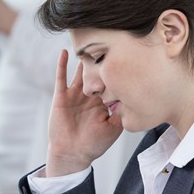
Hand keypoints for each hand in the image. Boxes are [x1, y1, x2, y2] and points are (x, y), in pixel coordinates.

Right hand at [46, 50, 122, 176]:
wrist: (72, 154)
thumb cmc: (94, 145)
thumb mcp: (114, 129)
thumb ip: (122, 114)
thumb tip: (133, 97)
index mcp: (103, 101)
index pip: (111, 80)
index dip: (117, 69)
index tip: (127, 54)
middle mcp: (89, 94)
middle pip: (96, 72)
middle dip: (102, 58)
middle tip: (111, 40)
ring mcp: (75, 94)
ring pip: (80, 72)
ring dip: (84, 58)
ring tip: (89, 40)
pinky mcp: (61, 96)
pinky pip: (61, 78)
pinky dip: (61, 65)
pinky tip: (63, 52)